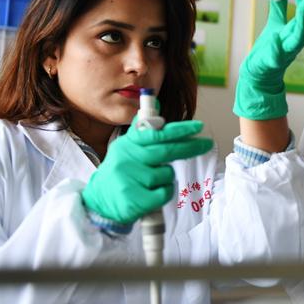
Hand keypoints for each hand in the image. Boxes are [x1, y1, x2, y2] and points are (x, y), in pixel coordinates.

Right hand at [81, 119, 213, 224]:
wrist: (98, 202)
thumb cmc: (121, 172)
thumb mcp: (127, 147)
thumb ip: (143, 129)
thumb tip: (155, 102)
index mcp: (128, 144)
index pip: (157, 133)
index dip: (179, 130)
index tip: (198, 126)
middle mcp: (127, 158)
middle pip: (166, 151)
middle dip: (190, 147)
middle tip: (205, 144)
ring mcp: (130, 179)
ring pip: (167, 174)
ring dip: (165, 178)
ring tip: (149, 183)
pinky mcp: (134, 199)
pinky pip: (164, 193)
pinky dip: (163, 194)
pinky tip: (150, 195)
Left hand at [234, 0, 303, 119]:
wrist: (259, 73)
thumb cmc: (270, 48)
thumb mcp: (276, 23)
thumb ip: (280, 7)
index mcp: (298, 29)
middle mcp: (296, 39)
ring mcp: (286, 51)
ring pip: (299, 37)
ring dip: (303, 22)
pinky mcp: (273, 62)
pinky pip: (277, 56)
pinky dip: (277, 48)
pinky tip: (274, 39)